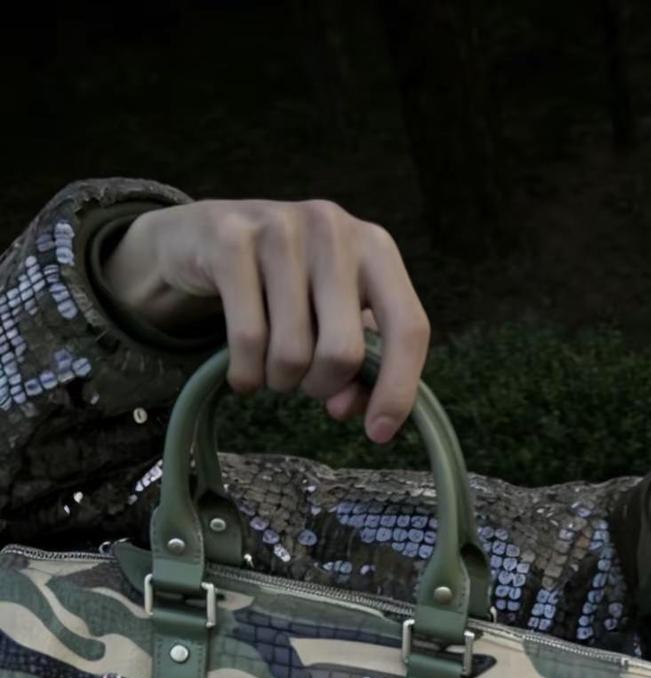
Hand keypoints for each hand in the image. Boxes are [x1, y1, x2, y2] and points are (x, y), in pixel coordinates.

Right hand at [100, 197, 430, 443]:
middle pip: (344, 352)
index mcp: (376, 248)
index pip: (409, 328)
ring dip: (279, 381)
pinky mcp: (230, 241)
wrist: (199, 238)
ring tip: (270, 366)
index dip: (398, 390)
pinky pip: (248, 339)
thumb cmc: (283, 290)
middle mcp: (333, 230)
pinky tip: (243, 373)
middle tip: (304, 382)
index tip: (378, 434)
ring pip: (292, 352)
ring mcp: (280, 229)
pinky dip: (246, 375)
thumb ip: (358, 368)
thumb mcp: (332, 320)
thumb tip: (345, 407)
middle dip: (321, 386)